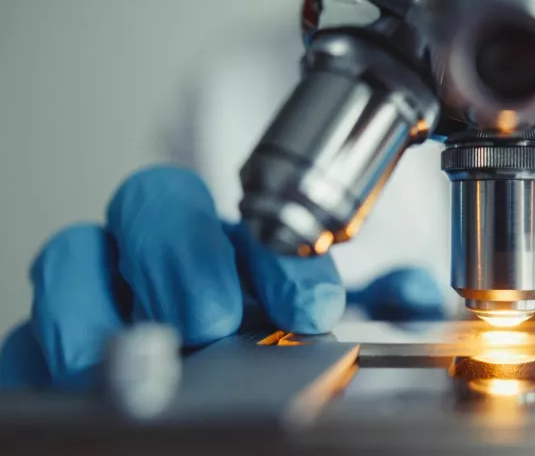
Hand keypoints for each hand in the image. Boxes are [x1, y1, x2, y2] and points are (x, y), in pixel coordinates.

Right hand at [0, 166, 445, 389]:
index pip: (252, 219)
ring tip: (137, 357)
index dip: (280, 258)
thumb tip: (422, 299)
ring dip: (97, 304)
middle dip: (184, 257)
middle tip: (213, 318)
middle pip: (152, 206)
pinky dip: (38, 356)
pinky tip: (72, 383)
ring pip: (71, 257)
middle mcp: (161, 252)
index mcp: (237, 241)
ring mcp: (95, 292)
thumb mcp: (330, 333)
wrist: (224, 400)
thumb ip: (379, 309)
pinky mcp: (43, 347)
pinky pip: (21, 339)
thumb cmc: (274, 354)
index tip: (309, 308)